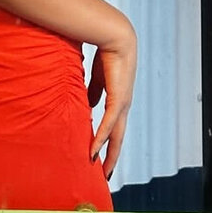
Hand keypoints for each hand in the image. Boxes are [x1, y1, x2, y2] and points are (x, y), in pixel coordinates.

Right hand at [87, 25, 136, 180]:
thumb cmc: (107, 52)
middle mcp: (123, 105)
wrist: (116, 37)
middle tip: (105, 175)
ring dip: (108, 154)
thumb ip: (92, 91)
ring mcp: (122, 104)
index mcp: (118, 99)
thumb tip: (88, 104)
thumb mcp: (97, 77)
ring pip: (116, 136)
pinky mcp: (118, 99)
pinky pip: (108, 124)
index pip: (113, 127)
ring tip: (102, 171)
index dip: (107, 142)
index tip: (99, 156)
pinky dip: (101, 138)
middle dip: (112, 157)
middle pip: (118, 138)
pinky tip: (94, 151)